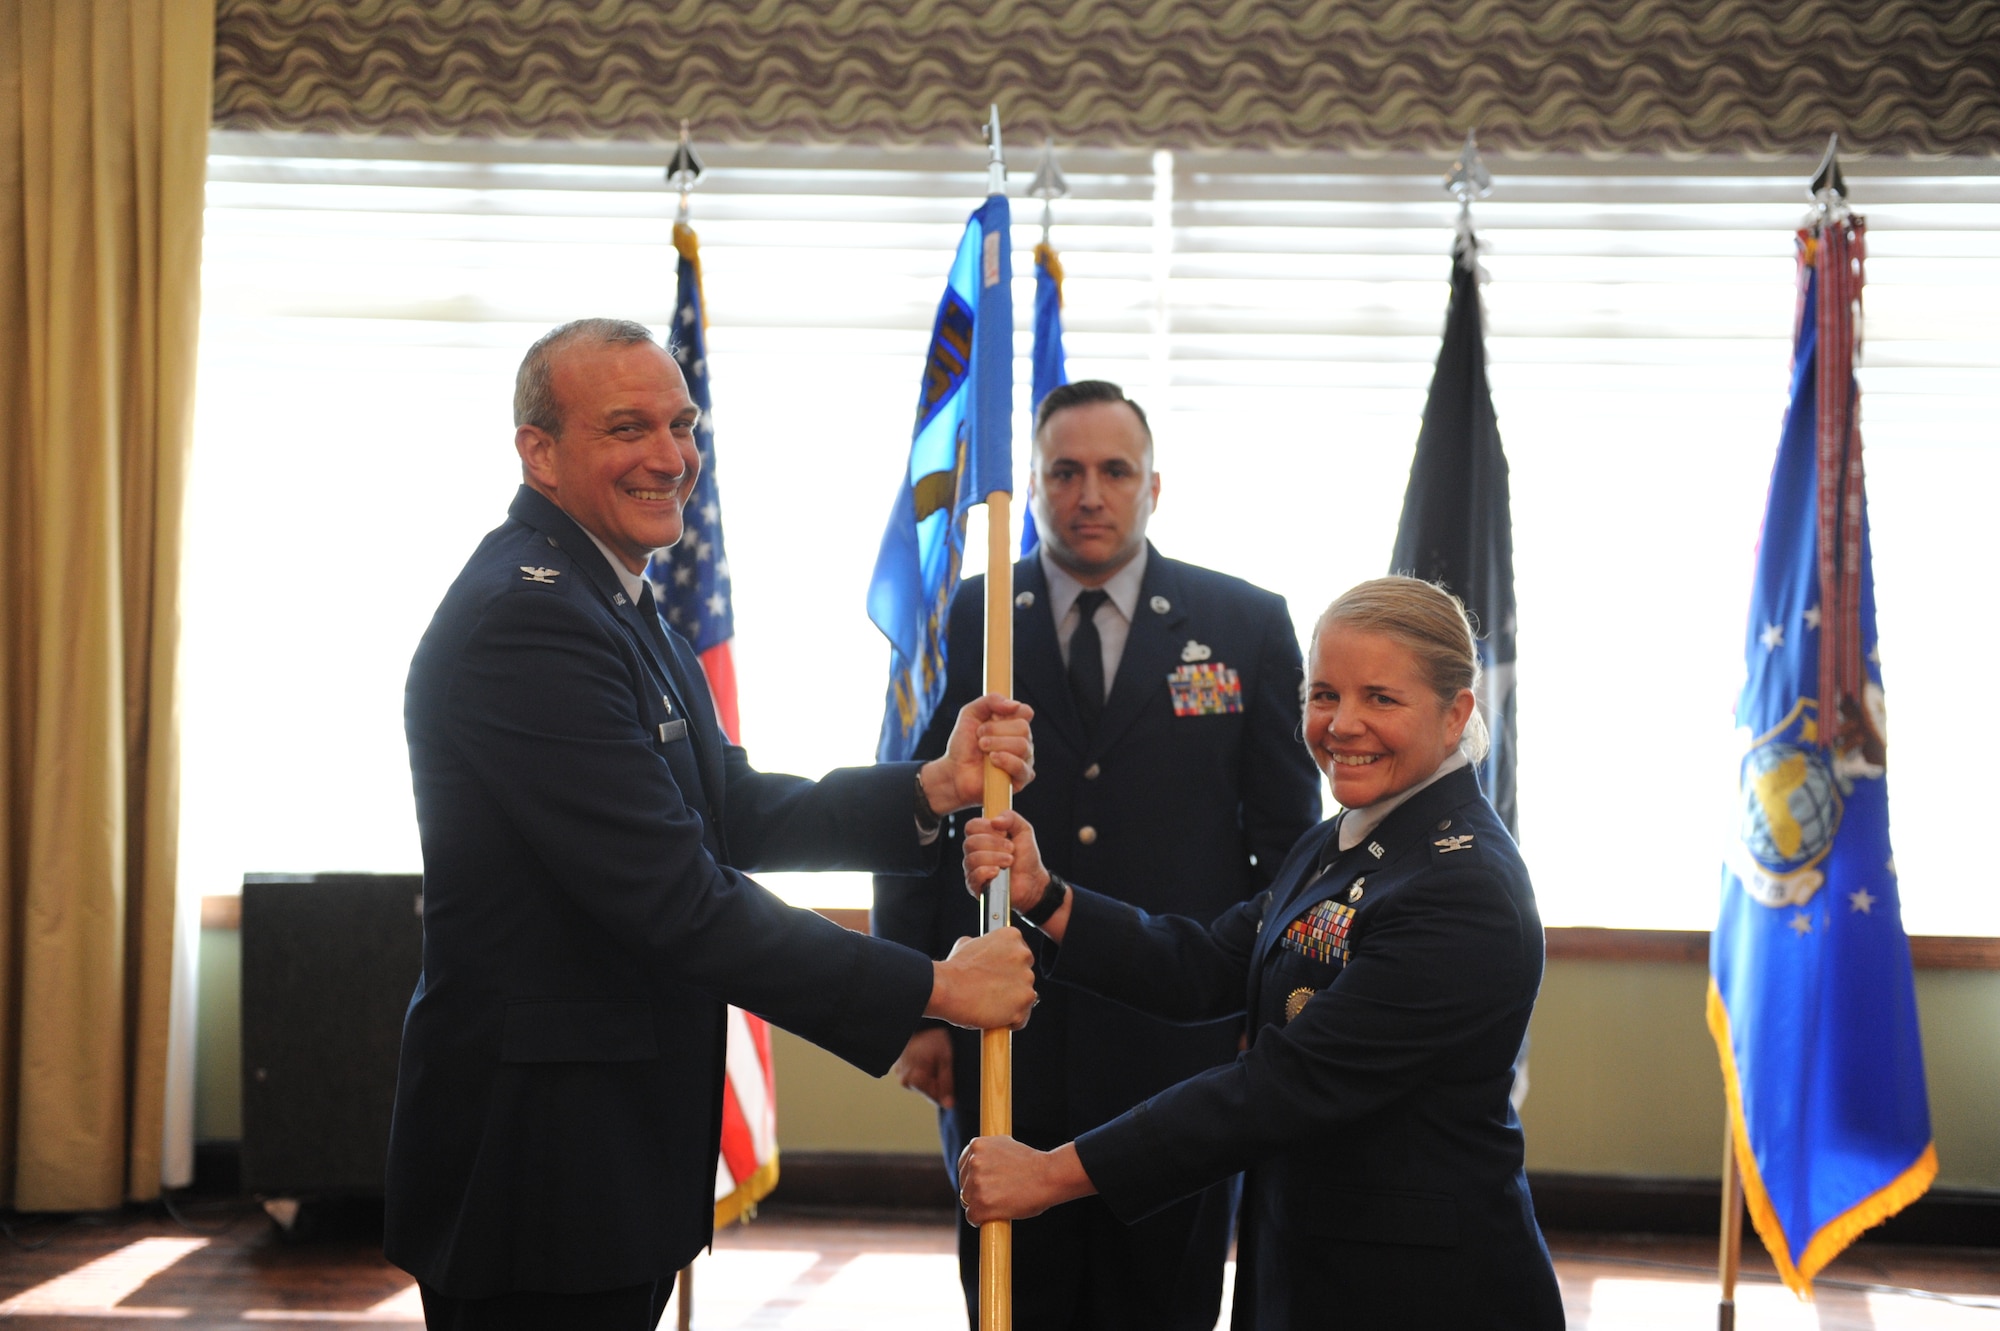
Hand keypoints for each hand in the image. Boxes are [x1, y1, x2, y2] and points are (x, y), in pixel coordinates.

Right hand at [891, 1027, 954, 1108]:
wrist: (917, 1018)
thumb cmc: (932, 1036)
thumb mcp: (945, 1059)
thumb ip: (946, 1083)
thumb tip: (949, 1105)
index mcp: (913, 1079)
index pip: (934, 1097)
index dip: (945, 1087)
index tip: (947, 1071)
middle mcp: (903, 1079)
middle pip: (927, 1090)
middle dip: (936, 1079)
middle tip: (938, 1060)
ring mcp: (898, 1073)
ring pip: (921, 1083)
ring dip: (929, 1073)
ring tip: (930, 1055)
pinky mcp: (898, 1067)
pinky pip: (914, 1074)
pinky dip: (921, 1068)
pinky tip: (923, 1055)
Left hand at [921, 695, 1034, 814]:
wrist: (954, 772)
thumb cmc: (964, 744)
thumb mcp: (970, 714)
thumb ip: (990, 701)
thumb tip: (1015, 705)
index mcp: (1013, 724)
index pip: (1026, 712)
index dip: (1010, 712)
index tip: (992, 718)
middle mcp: (1023, 740)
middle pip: (1023, 727)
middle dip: (996, 730)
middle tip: (980, 738)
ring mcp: (1025, 760)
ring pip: (1022, 746)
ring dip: (997, 745)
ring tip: (982, 749)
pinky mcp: (1022, 778)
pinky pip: (1022, 767)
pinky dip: (1006, 761)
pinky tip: (993, 761)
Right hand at [925, 929, 1035, 1030]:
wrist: (945, 988)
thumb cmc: (954, 970)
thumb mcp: (967, 945)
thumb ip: (984, 945)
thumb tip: (984, 951)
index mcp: (1011, 937)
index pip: (1020, 954)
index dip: (1008, 967)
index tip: (998, 975)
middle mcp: (1023, 955)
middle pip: (1026, 974)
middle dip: (1012, 984)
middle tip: (992, 990)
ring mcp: (1025, 979)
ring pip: (1026, 996)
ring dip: (1012, 1002)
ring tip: (990, 1005)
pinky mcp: (1024, 1002)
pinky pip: (1022, 1016)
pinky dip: (1011, 1020)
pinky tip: (994, 1017)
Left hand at [957, 1137, 1095, 1223]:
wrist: (1048, 1177)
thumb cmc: (1032, 1163)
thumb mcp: (1007, 1145)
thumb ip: (989, 1152)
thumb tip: (977, 1159)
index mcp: (977, 1146)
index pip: (964, 1166)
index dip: (974, 1176)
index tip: (985, 1183)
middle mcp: (974, 1163)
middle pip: (965, 1184)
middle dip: (977, 1191)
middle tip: (996, 1195)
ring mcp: (976, 1184)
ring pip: (967, 1201)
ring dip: (979, 1205)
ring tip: (998, 1204)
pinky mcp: (981, 1204)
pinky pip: (971, 1216)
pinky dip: (980, 1220)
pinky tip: (992, 1217)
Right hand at [963, 811, 1050, 913]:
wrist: (1033, 880)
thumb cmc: (1025, 856)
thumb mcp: (1023, 830)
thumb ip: (1011, 818)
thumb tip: (994, 820)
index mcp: (982, 837)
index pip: (971, 826)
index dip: (987, 828)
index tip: (1005, 833)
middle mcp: (974, 852)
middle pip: (970, 842)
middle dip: (994, 844)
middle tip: (1011, 849)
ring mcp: (972, 870)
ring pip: (972, 859)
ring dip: (995, 858)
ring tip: (1009, 861)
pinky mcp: (975, 886)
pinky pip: (973, 876)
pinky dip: (987, 872)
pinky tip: (998, 872)